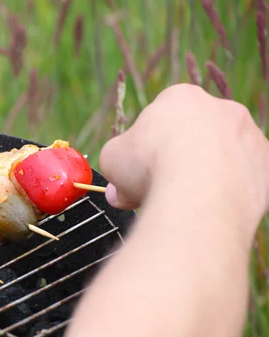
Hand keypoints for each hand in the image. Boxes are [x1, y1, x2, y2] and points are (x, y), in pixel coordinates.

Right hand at [99, 83, 268, 216]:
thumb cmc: (150, 167)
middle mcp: (221, 108)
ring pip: (223, 157)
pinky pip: (243, 179)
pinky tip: (210, 208)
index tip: (139, 172)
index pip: (162, 120)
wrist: (199, 192)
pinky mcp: (266, 165)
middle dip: (178, 160)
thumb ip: (116, 166)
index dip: (146, 148)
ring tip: (186, 202)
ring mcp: (249, 136)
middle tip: (161, 188)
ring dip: (206, 176)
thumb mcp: (112, 159)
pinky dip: (227, 193)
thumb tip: (118, 190)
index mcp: (180, 98)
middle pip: (195, 136)